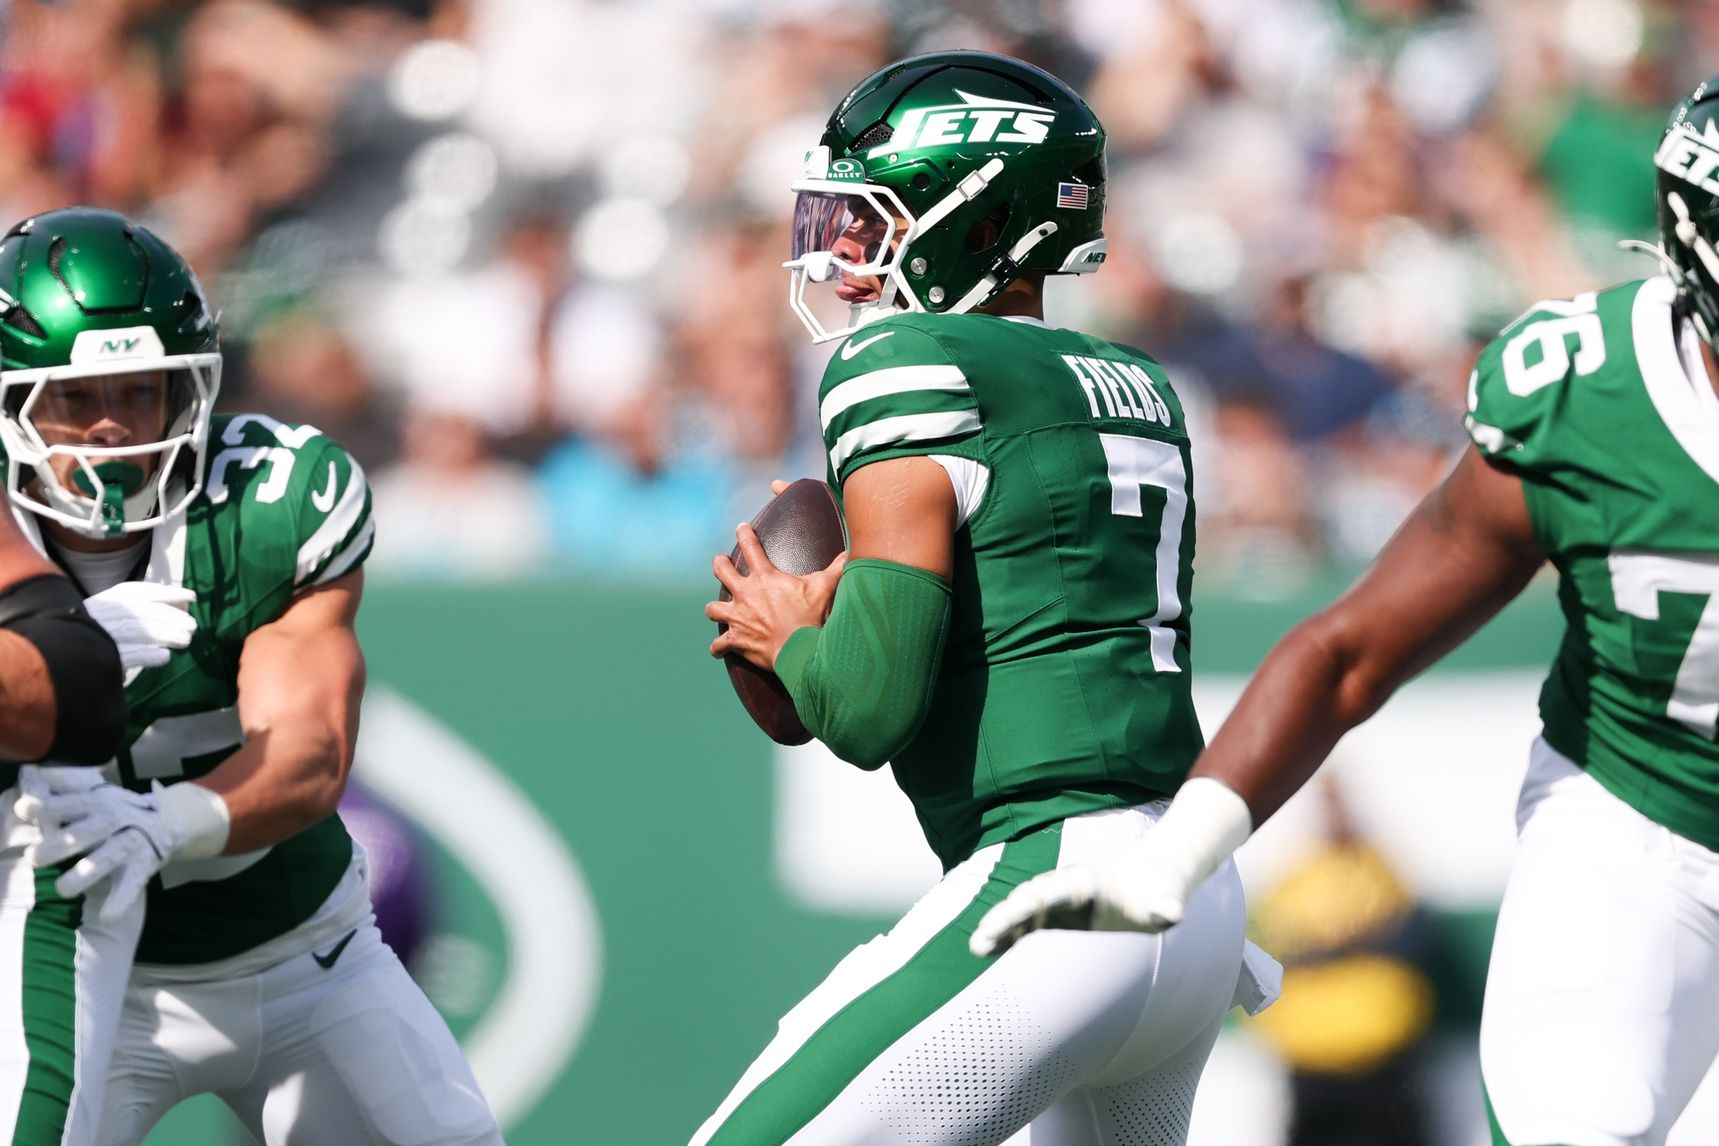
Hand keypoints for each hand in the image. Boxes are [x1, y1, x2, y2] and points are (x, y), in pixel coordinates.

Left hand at [18, 780, 189, 921]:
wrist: (168, 820)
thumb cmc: (115, 809)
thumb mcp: (93, 793)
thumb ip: (62, 787)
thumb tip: (26, 771)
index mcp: (97, 803)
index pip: (70, 803)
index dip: (48, 807)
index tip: (23, 809)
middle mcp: (114, 821)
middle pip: (86, 832)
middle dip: (61, 845)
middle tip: (34, 858)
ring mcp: (129, 845)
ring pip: (106, 859)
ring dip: (85, 874)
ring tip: (63, 889)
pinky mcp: (141, 868)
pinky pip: (130, 886)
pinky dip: (120, 901)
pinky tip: (108, 917)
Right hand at [83, 582, 196, 671]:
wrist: (62, 653)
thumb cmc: (97, 631)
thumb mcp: (115, 612)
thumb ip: (142, 607)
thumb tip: (181, 606)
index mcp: (108, 600)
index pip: (140, 591)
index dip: (168, 593)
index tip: (192, 596)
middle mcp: (102, 612)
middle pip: (142, 611)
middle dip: (171, 617)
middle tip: (193, 626)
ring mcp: (99, 633)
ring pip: (137, 631)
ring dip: (165, 635)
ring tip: (186, 641)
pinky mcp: (99, 655)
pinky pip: (126, 654)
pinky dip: (147, 655)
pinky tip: (164, 657)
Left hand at [706, 523, 845, 670]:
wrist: (800, 650)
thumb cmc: (811, 617)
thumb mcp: (825, 587)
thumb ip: (837, 567)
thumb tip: (851, 552)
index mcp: (765, 578)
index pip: (750, 546)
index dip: (744, 533)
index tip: (741, 527)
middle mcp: (745, 594)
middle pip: (721, 571)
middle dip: (720, 564)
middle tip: (721, 563)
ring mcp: (738, 618)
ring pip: (713, 609)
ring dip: (716, 609)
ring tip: (718, 609)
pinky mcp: (736, 640)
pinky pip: (718, 646)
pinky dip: (718, 648)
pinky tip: (719, 649)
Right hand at [969, 847, 1193, 957]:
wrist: (1153, 878)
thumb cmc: (1157, 892)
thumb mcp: (1165, 900)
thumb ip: (1165, 906)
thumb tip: (1172, 914)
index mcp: (1085, 881)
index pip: (1049, 892)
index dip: (1026, 907)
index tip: (1005, 920)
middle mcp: (1065, 888)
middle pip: (1027, 900)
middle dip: (1002, 919)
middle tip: (979, 943)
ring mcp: (1059, 901)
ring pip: (1022, 911)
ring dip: (999, 928)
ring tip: (977, 949)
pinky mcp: (1058, 915)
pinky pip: (1027, 924)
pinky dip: (1008, 935)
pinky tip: (989, 952)